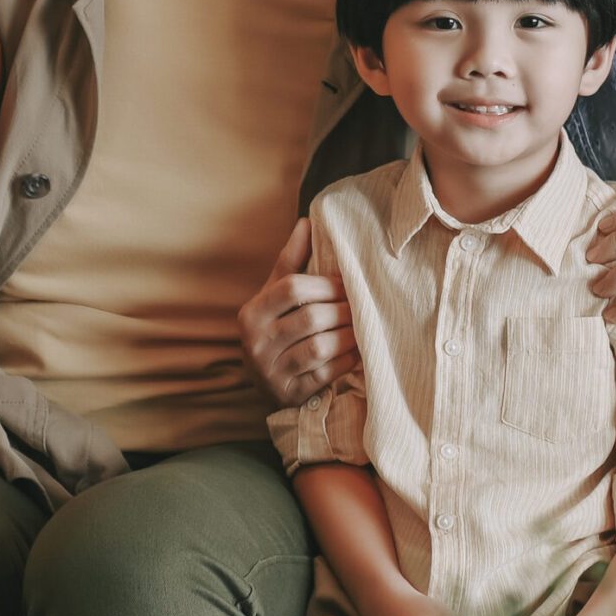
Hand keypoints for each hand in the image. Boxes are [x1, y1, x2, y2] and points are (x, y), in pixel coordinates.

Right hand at [242, 218, 356, 406]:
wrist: (266, 383)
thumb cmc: (276, 328)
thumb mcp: (275, 296)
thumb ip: (291, 261)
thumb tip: (306, 222)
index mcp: (252, 313)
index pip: (292, 288)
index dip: (325, 284)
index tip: (347, 284)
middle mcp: (256, 343)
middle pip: (310, 317)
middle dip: (343, 311)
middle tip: (364, 306)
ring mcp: (271, 371)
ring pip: (320, 347)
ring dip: (349, 336)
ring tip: (363, 327)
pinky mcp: (289, 394)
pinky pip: (326, 374)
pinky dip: (347, 361)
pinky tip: (358, 353)